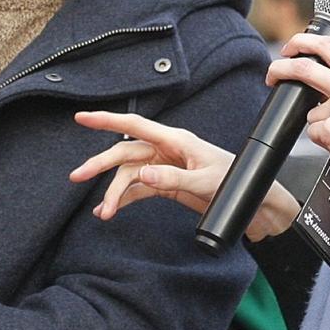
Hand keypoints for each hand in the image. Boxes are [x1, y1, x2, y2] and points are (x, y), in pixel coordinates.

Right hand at [70, 111, 301, 240]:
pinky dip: (123, 200)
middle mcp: (166, 150)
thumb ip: (172, 179)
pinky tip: (110, 211)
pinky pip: (137, 190)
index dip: (107, 120)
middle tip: (76, 176)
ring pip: (128, 174)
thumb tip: (141, 176)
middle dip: (100, 164)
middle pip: (124, 152)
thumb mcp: (204, 181)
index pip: (135, 125)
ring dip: (113, 192)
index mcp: (175, 140)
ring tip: (102, 212)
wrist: (253, 205)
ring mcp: (164, 167)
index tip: (82, 118)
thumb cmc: (235, 184)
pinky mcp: (166, 185)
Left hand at [276, 32, 329, 204]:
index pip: (328, 46)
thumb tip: (319, 89)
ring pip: (310, 112)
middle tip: (272, 75)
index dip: (302, 43)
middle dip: (280, 69)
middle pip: (304, 67)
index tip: (289, 50)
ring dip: (320, 127)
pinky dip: (323, 143)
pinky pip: (313, 133)